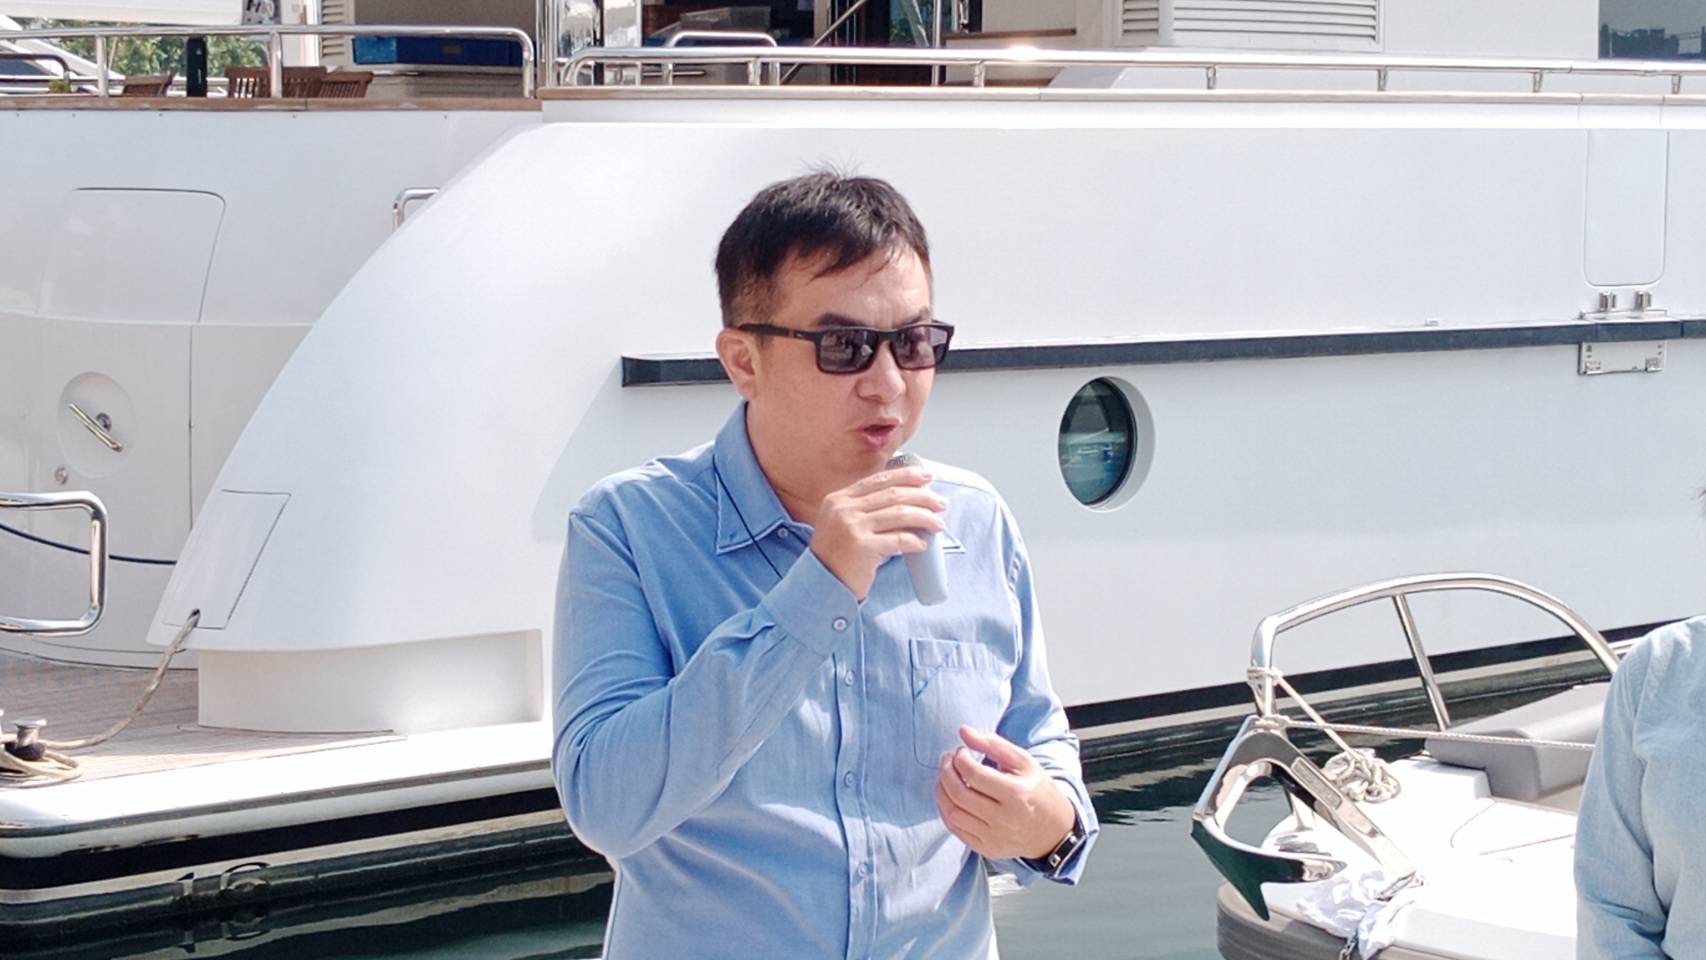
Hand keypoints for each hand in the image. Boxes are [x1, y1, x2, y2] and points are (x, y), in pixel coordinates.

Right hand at [809, 466, 946, 599]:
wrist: (820, 584)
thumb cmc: (837, 556)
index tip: (927, 477)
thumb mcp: (842, 523)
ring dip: (924, 517)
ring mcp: (852, 527)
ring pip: (899, 514)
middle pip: (893, 494)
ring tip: (938, 524)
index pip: (879, 480)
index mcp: (839, 499)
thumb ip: (863, 509)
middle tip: (941, 503)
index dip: (906, 476)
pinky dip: (914, 541)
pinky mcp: (862, 548)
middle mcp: (844, 509)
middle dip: (923, 497)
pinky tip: (922, 545)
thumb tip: (907, 501)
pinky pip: (898, 540)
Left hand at [935, 725, 1076, 860]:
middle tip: (947, 759)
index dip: (960, 758)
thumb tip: (963, 732)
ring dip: (941, 791)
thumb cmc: (1037, 791)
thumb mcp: (1024, 762)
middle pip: (960, 794)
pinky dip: (946, 810)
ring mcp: (993, 837)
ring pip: (953, 813)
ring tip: (945, 776)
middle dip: (945, 772)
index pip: (974, 774)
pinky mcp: (986, 848)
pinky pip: (955, 829)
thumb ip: (993, 744)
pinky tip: (949, 797)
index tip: (961, 751)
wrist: (1053, 831)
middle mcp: (1003, 819)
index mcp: (1016, 794)